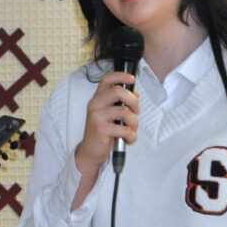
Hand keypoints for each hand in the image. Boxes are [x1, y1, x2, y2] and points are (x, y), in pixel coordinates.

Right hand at [72, 69, 139, 206]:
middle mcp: (95, 105)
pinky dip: (131, 136)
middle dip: (133, 101)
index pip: (107, 80)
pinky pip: (125, 129)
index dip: (120, 76)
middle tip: (136, 111)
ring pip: (125, 111)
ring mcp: (96, 117)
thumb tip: (135, 94)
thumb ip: (121, 103)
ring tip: (131, 129)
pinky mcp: (100, 130)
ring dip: (134, 122)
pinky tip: (128, 139)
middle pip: (118, 91)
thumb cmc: (103, 131)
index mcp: (97, 99)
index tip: (132, 79)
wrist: (91, 150)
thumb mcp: (111, 114)